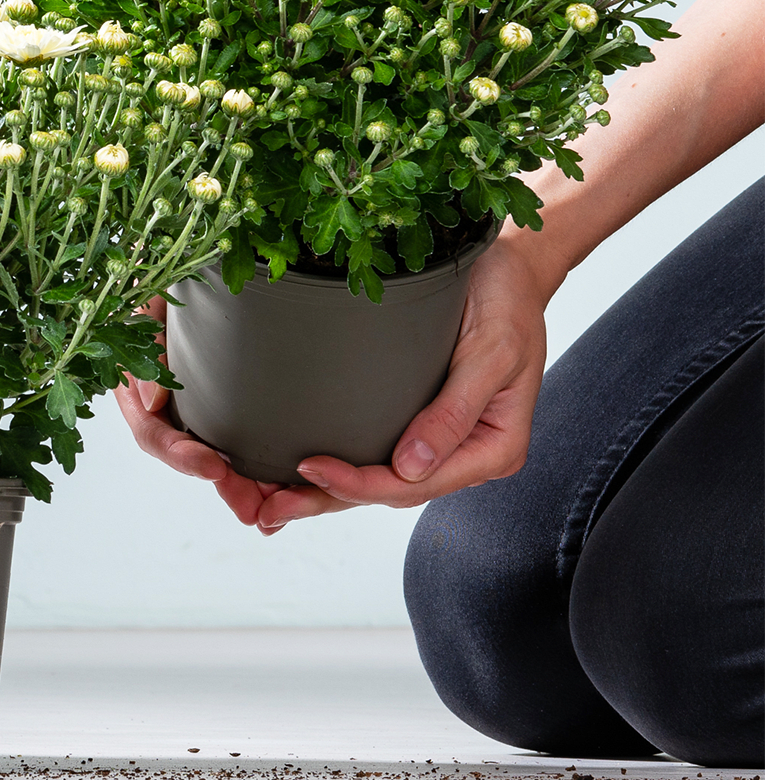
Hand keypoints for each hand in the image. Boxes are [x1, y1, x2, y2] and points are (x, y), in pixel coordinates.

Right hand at [112, 298, 289, 529]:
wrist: (198, 270)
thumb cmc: (167, 279)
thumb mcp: (150, 301)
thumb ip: (145, 341)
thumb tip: (151, 400)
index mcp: (138, 387)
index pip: (153, 433)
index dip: (179, 454)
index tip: (212, 466)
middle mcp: (166, 406)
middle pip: (190, 458)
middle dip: (222, 485)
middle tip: (252, 510)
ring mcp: (196, 408)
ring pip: (218, 457)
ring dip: (245, 487)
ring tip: (275, 511)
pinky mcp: (228, 405)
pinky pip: (243, 441)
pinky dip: (261, 466)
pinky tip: (286, 483)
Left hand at [253, 231, 551, 531]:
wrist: (511, 269)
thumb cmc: (508, 303)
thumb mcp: (491, 353)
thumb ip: (454, 412)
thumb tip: (411, 467)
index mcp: (492, 449)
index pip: (415, 484)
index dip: (360, 483)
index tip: (310, 468)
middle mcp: (464, 453)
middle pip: (389, 491)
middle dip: (328, 501)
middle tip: (267, 510)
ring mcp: (441, 440)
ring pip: (378, 479)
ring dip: (325, 494)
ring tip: (269, 503)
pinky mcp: (419, 419)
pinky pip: (377, 450)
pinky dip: (341, 463)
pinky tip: (298, 471)